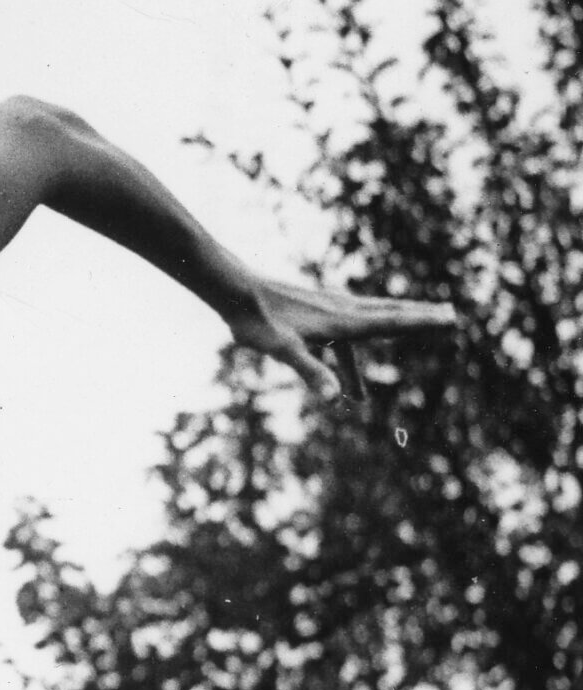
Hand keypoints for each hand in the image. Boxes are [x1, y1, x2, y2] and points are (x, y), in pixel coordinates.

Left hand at [224, 278, 458, 400]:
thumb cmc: (257, 323)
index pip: (390, 323)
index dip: (420, 323)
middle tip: (452, 314)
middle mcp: (341, 310)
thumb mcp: (282, 351)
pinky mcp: (317, 307)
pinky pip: (351, 322)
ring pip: (374, 314)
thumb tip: (335, 398)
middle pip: (390, 313)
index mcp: (341, 322)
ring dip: (399, 319)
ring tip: (425, 318)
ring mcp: (330, 307)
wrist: (235, 291)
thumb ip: (310, 372)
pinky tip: (363, 348)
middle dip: (420, 316)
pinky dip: (366, 333)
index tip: (450, 319)